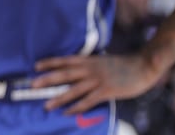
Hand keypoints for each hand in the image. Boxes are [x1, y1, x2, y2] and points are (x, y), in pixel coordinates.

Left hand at [33, 53, 161, 114]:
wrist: (143, 66)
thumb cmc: (123, 65)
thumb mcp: (102, 61)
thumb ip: (90, 65)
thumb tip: (78, 69)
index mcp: (88, 60)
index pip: (64, 60)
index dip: (50, 63)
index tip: (36, 66)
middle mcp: (90, 69)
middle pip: (64, 74)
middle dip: (47, 79)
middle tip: (32, 85)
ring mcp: (97, 80)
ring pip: (73, 90)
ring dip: (59, 98)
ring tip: (46, 105)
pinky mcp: (106, 91)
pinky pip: (88, 101)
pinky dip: (77, 107)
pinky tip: (68, 113)